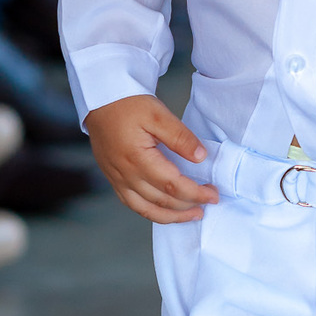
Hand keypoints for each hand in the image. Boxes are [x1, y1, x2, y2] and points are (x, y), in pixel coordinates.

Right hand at [85, 94, 217, 223]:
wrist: (101, 100)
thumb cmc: (129, 104)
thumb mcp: (158, 114)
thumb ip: (180, 137)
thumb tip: (200, 157)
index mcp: (137, 158)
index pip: (172, 185)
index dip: (195, 193)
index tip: (213, 195)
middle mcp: (125, 174)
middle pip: (161, 200)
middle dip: (188, 205)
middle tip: (209, 202)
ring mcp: (117, 179)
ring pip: (146, 209)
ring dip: (172, 216)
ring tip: (192, 214)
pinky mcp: (113, 179)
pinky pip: (133, 204)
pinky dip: (152, 212)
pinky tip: (166, 211)